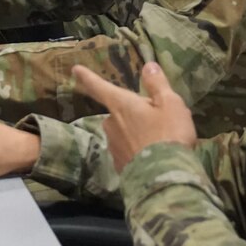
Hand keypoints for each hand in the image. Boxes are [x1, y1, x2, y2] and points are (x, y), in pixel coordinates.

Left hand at [73, 63, 196, 171]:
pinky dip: (137, 151)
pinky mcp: (119, 166)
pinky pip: (127, 151)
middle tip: (158, 121)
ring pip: (123, 132)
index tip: (75, 69)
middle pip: (119, 112)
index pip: (100, 87)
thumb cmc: (168, 134)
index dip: (87, 77)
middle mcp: (111, 124)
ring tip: (159, 141)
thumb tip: (148, 66)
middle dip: (134, 114)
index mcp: (121, 105)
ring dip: (136, 133)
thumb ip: (157, 84)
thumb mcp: (170, 104)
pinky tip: (153, 157)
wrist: (164, 178)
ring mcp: (113, 146)